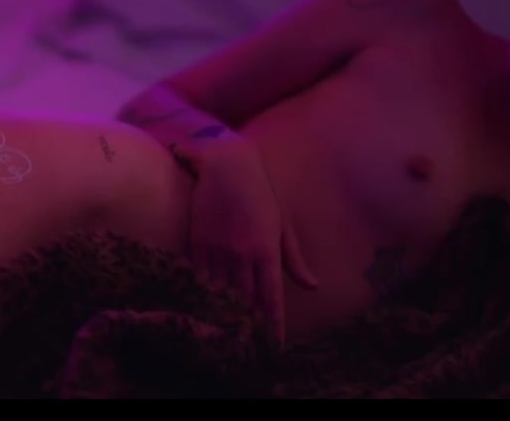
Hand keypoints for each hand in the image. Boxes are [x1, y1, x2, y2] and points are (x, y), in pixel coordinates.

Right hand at [181, 136, 317, 343]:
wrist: (227, 164)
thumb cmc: (261, 193)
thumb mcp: (283, 224)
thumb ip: (294, 258)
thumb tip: (312, 285)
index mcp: (267, 250)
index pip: (271, 297)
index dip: (272, 323)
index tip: (274, 344)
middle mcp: (242, 254)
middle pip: (245, 300)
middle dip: (249, 324)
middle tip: (251, 344)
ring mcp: (218, 249)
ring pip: (221, 291)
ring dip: (226, 312)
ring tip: (229, 333)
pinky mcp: (198, 242)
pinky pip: (200, 276)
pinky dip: (205, 293)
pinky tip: (207, 306)